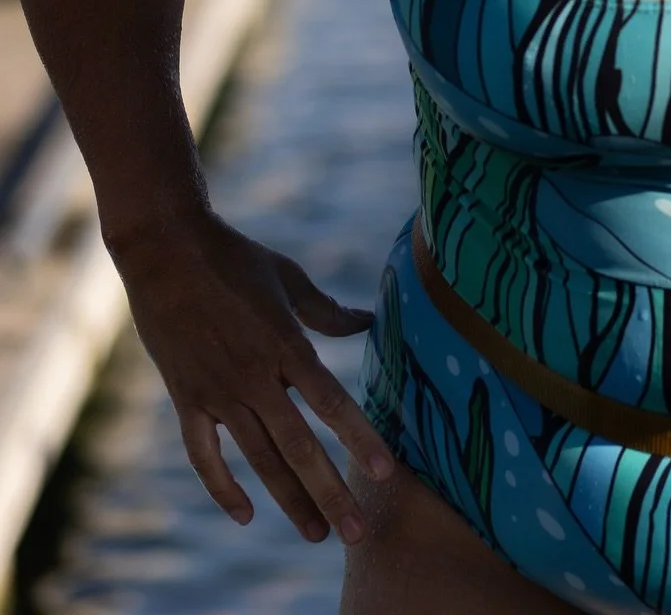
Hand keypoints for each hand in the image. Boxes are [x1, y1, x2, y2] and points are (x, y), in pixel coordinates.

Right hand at [111, 211, 394, 543]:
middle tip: (356, 533)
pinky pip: (205, 456)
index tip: (386, 473)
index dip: (360, 439)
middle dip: (330, 491)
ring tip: (316, 534)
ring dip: (289, 500)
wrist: (167, 252)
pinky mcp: (187, 399)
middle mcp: (255, 376)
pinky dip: (223, 487)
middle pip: (299, 446)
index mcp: (286, 345)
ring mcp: (218, 393)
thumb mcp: (289, 279)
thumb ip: (327, 312)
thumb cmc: (235, 259)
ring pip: (259, 459)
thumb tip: (366, 322)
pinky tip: (246, 515)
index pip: (332, 403)